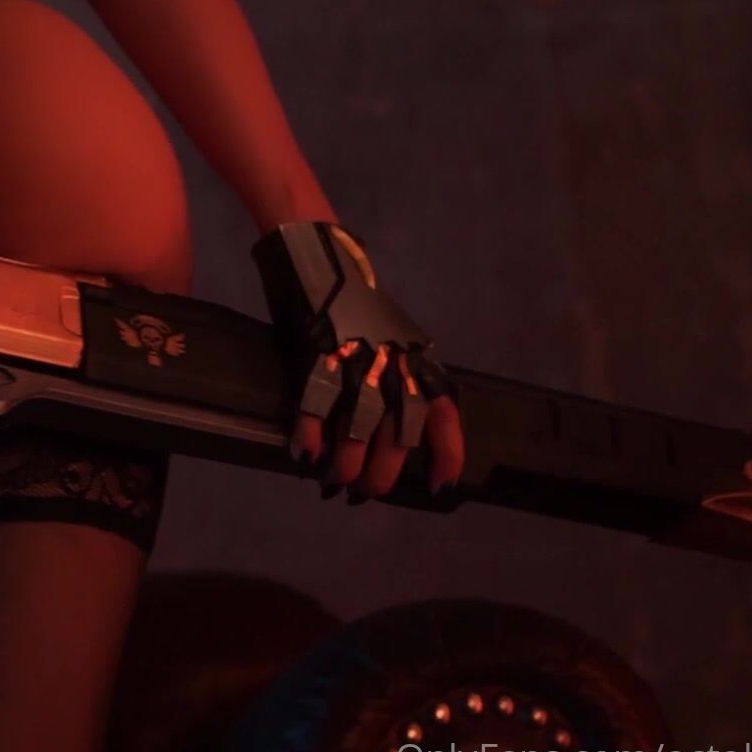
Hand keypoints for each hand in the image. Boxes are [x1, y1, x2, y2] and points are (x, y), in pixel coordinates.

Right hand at [254, 222, 464, 500]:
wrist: (324, 261)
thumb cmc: (363, 306)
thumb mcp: (400, 338)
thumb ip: (407, 378)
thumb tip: (402, 431)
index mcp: (417, 363)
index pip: (444, 418)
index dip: (446, 456)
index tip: (438, 487)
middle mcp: (393, 369)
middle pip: (395, 442)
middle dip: (380, 477)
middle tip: (364, 489)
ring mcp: (355, 366)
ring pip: (355, 438)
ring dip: (344, 468)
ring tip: (334, 480)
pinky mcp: (317, 360)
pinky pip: (315, 413)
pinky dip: (310, 440)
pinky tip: (306, 456)